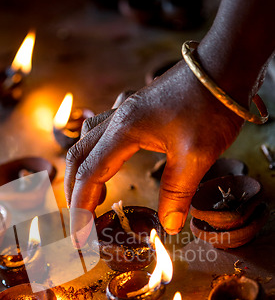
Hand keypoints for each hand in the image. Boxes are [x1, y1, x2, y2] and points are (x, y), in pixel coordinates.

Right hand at [64, 60, 242, 242]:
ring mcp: (123, 112)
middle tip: (82, 220)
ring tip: (94, 197)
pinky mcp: (134, 111)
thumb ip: (178, 192)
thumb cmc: (210, 106)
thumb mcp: (196, 154)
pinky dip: (96, 156)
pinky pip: (100, 135)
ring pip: (86, 144)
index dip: (81, 207)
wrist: (223, 65)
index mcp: (124, 131)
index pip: (90, 174)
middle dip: (74, 192)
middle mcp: (116, 120)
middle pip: (78, 158)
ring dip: (83, 172)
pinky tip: (108, 165)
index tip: (81, 234)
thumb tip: (169, 225)